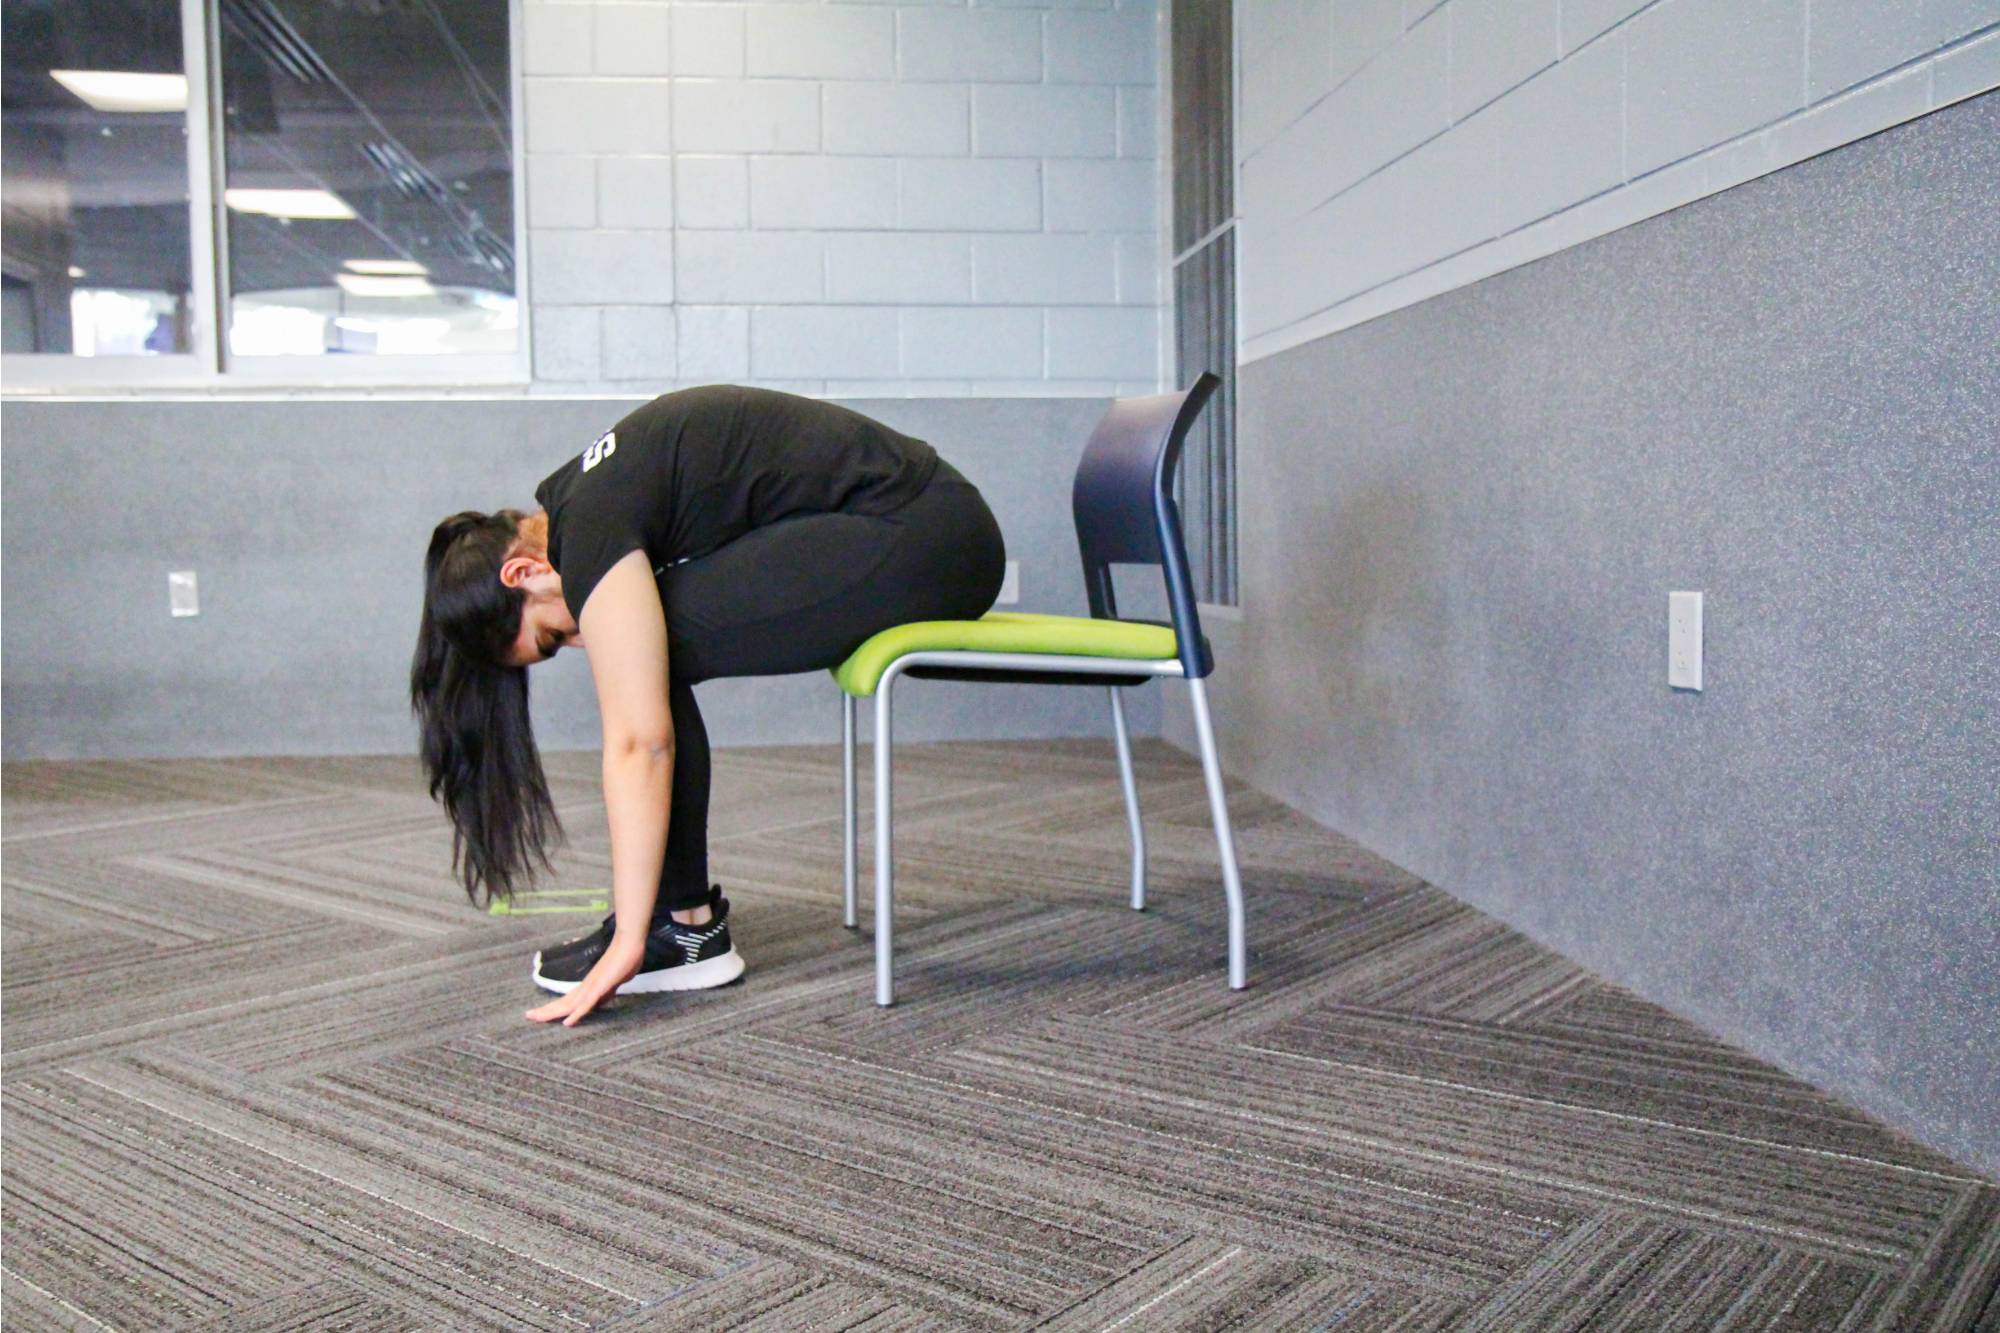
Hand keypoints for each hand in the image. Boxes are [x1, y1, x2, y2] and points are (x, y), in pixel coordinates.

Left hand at [525, 934, 644, 1026]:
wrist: (629, 944)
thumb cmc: (623, 960)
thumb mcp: (613, 981)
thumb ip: (606, 991)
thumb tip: (601, 999)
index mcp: (588, 986)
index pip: (567, 1000)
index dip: (553, 1007)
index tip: (540, 1012)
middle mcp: (586, 987)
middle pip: (562, 1002)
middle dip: (545, 1010)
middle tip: (528, 1016)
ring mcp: (592, 987)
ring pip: (568, 1004)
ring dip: (552, 1012)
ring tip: (536, 1018)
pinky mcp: (600, 987)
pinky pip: (586, 1004)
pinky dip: (576, 1014)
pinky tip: (567, 1022)